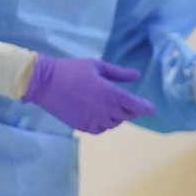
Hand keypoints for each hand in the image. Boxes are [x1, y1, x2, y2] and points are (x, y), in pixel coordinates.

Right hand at [22, 55, 155, 133]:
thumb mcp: (96, 65)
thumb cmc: (71, 69)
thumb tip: (137, 75)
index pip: (136, 106)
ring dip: (116, 117)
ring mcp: (93, 120)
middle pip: (126, 116)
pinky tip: (98, 116)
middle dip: (130, 110)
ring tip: (109, 108)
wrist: (44, 82)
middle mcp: (105, 110)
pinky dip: (103, 124)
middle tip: (126, 104)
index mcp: (111, 94)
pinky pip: (99, 129)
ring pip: (113, 124)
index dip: (146, 108)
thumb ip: (118, 73)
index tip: (151, 109)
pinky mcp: (82, 126)